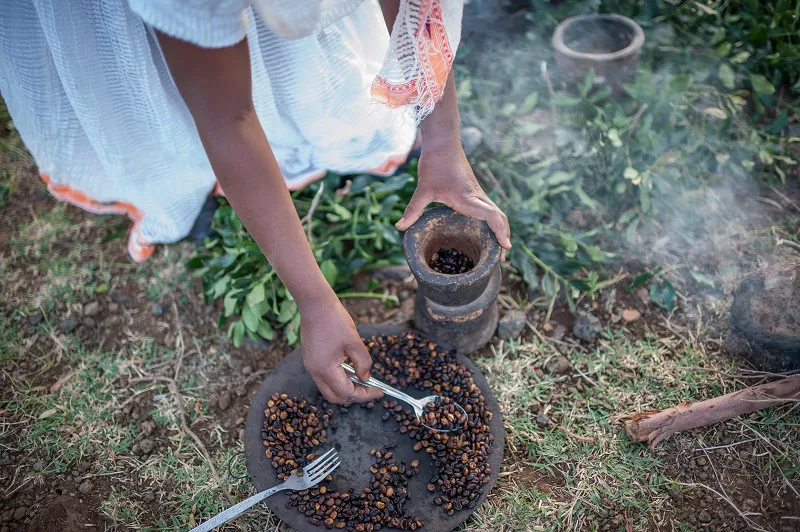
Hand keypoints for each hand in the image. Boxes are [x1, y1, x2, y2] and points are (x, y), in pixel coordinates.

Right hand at [300, 296, 383, 404]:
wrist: (315, 304)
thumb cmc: (334, 320)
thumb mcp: (355, 342)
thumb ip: (363, 362)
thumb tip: (365, 378)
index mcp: (325, 369)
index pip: (347, 393)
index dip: (365, 395)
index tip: (379, 391)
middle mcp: (315, 372)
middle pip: (335, 397)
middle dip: (354, 396)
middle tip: (370, 388)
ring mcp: (310, 366)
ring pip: (328, 389)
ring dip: (345, 388)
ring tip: (361, 378)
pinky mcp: (310, 360)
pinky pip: (324, 378)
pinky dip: (338, 379)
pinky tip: (349, 369)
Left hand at [395, 141, 511, 252]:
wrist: (443, 143)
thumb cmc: (435, 164)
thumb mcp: (423, 189)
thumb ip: (412, 210)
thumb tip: (400, 227)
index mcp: (468, 198)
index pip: (492, 215)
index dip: (501, 231)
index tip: (505, 246)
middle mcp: (478, 197)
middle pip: (500, 217)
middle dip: (504, 236)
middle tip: (502, 258)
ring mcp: (478, 194)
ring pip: (497, 213)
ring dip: (501, 229)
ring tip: (499, 249)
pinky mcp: (475, 192)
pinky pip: (490, 209)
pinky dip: (494, 222)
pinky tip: (488, 232)